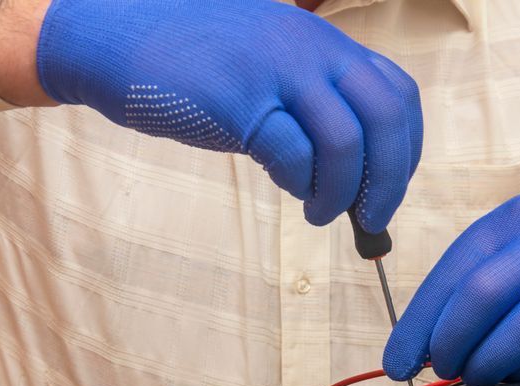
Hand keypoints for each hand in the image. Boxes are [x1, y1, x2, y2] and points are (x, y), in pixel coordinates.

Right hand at [34, 0, 421, 229]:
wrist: (113, 33)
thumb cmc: (195, 61)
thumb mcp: (270, 66)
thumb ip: (314, 105)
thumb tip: (358, 175)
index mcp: (323, 42)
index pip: (397, 93)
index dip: (407, 147)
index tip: (391, 183)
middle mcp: (309, 49)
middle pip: (386, 118)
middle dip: (390, 180)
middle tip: (375, 217)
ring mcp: (274, 71)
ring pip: (345, 143)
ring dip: (342, 193)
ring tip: (321, 213)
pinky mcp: (238, 100)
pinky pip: (292, 155)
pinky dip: (300, 184)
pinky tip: (289, 191)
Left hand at [382, 194, 519, 385]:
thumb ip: (475, 276)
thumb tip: (421, 340)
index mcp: (517, 218)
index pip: (452, 273)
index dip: (417, 324)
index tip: (397, 361)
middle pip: (480, 298)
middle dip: (447, 343)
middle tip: (441, 367)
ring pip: (518, 333)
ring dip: (483, 365)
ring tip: (474, 375)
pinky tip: (513, 373)